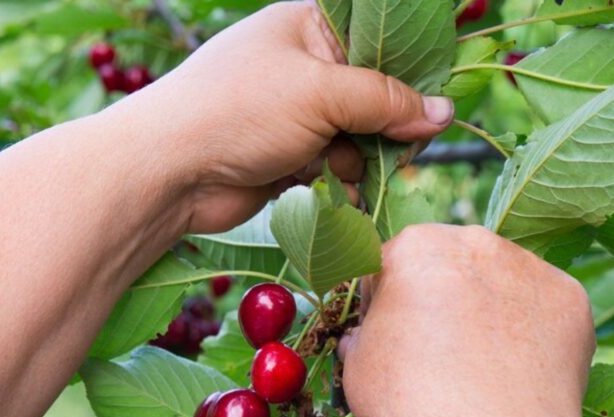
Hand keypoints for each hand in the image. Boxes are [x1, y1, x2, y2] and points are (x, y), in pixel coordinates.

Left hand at [112, 0, 454, 233]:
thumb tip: (444, 113)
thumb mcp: (322, 93)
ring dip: (359, 160)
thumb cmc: (239, 111)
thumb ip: (386, 100)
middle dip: (388, 125)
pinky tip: (332, 192)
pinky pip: (337, 169)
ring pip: (360, 138)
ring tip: (336, 169)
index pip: (379, 38)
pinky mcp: (289, 157)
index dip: (411, 68)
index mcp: (309, 27)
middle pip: (376, 94)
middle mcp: (304, 66)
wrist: (169, 172)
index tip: (436, 100)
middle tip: (400, 147)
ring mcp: (296, 114)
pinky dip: (339, 184)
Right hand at [338, 227, 613, 416]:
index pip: (389, 267)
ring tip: (484, 374)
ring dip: (488, 312)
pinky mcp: (572, 298)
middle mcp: (477, 241)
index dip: (383, 308)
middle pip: (448, 266)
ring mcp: (531, 266)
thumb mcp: (356, 371)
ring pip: (499, 284)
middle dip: (440, 301)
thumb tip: (371, 335)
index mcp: (415, 246)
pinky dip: (532, 335)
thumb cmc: (414, 411)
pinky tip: (519, 376)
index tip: (389, 345)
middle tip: (439, 360)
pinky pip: (541, 310)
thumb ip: (361, 335)